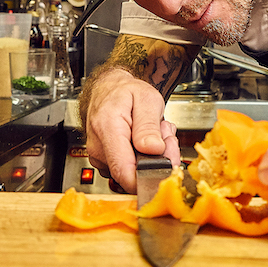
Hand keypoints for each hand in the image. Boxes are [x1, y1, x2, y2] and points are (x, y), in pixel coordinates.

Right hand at [82, 69, 180, 192]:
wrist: (108, 90)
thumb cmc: (125, 92)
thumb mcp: (146, 99)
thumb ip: (148, 125)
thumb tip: (153, 150)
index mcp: (108, 130)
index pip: (125, 172)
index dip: (150, 176)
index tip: (168, 165)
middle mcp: (99, 148)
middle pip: (134, 173)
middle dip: (158, 159)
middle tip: (165, 134)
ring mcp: (100, 157)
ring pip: (134, 172)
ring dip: (152, 157)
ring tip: (155, 133)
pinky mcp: (105, 162)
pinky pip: (129, 169)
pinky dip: (143, 158)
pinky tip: (145, 142)